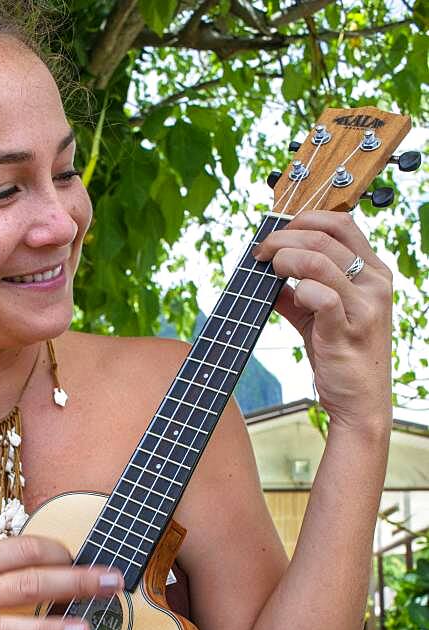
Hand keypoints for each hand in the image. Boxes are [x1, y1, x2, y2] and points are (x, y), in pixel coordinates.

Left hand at [253, 210, 392, 432]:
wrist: (359, 402)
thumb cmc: (341, 356)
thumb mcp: (321, 317)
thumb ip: (298, 293)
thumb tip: (264, 275)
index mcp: (373, 272)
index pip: (342, 224)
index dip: (304, 220)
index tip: (276, 234)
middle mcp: (374, 283)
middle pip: (325, 237)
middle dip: (284, 238)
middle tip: (261, 252)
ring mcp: (365, 305)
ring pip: (320, 260)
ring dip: (285, 258)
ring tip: (268, 268)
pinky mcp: (349, 329)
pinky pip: (321, 296)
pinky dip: (299, 291)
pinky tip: (291, 298)